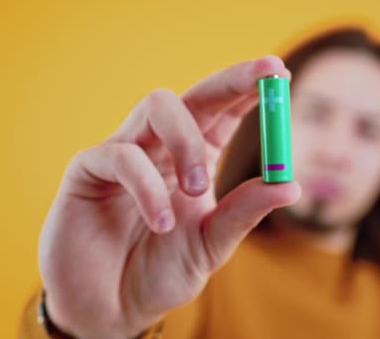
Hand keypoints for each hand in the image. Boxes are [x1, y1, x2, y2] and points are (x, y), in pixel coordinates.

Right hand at [39, 56, 299, 337]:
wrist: (111, 309)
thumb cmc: (161, 273)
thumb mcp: (212, 244)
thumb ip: (244, 213)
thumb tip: (292, 185)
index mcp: (194, 160)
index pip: (224, 112)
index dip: (249, 87)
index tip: (278, 69)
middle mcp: (161, 148)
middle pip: (195, 95)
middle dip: (230, 81)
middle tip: (264, 77)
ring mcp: (124, 153)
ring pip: (157, 106)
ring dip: (187, 140)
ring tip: (197, 190)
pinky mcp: (88, 169)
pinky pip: (120, 155)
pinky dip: (147, 186)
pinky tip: (158, 222)